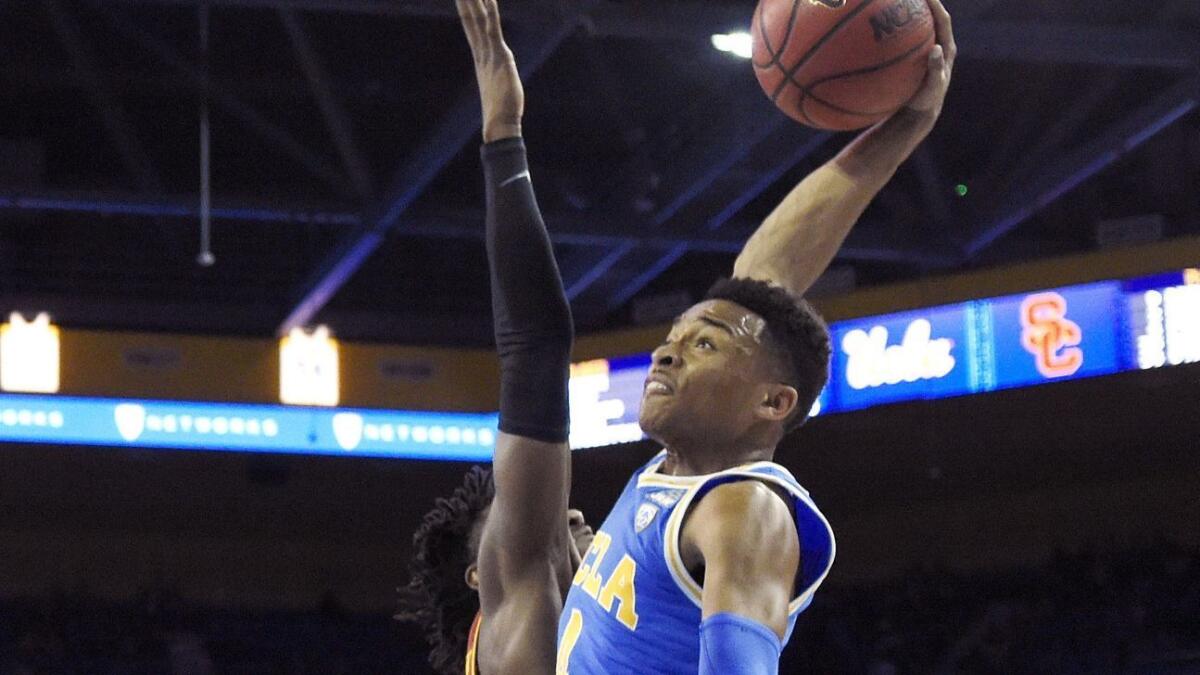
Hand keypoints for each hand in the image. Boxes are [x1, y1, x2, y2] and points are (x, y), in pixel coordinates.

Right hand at [457, 0, 523, 141]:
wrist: (500, 123)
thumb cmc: (501, 109)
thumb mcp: (498, 84)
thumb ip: (496, 73)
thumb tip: (497, 74)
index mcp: (481, 57)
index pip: (472, 27)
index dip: (466, 9)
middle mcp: (482, 52)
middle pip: (470, 20)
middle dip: (465, 1)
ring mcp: (489, 54)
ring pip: (479, 21)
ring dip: (474, 1)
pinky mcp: (500, 57)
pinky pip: (493, 30)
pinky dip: (491, 13)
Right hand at [904, 0, 954, 118]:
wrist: (919, 113)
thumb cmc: (926, 101)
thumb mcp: (932, 88)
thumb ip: (936, 69)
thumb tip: (937, 49)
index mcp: (947, 49)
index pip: (943, 20)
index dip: (935, 5)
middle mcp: (938, 44)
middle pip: (931, 17)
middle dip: (922, 3)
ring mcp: (925, 50)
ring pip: (918, 27)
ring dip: (908, 14)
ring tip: (894, 3)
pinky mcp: (914, 57)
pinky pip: (905, 40)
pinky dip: (896, 31)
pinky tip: (880, 27)